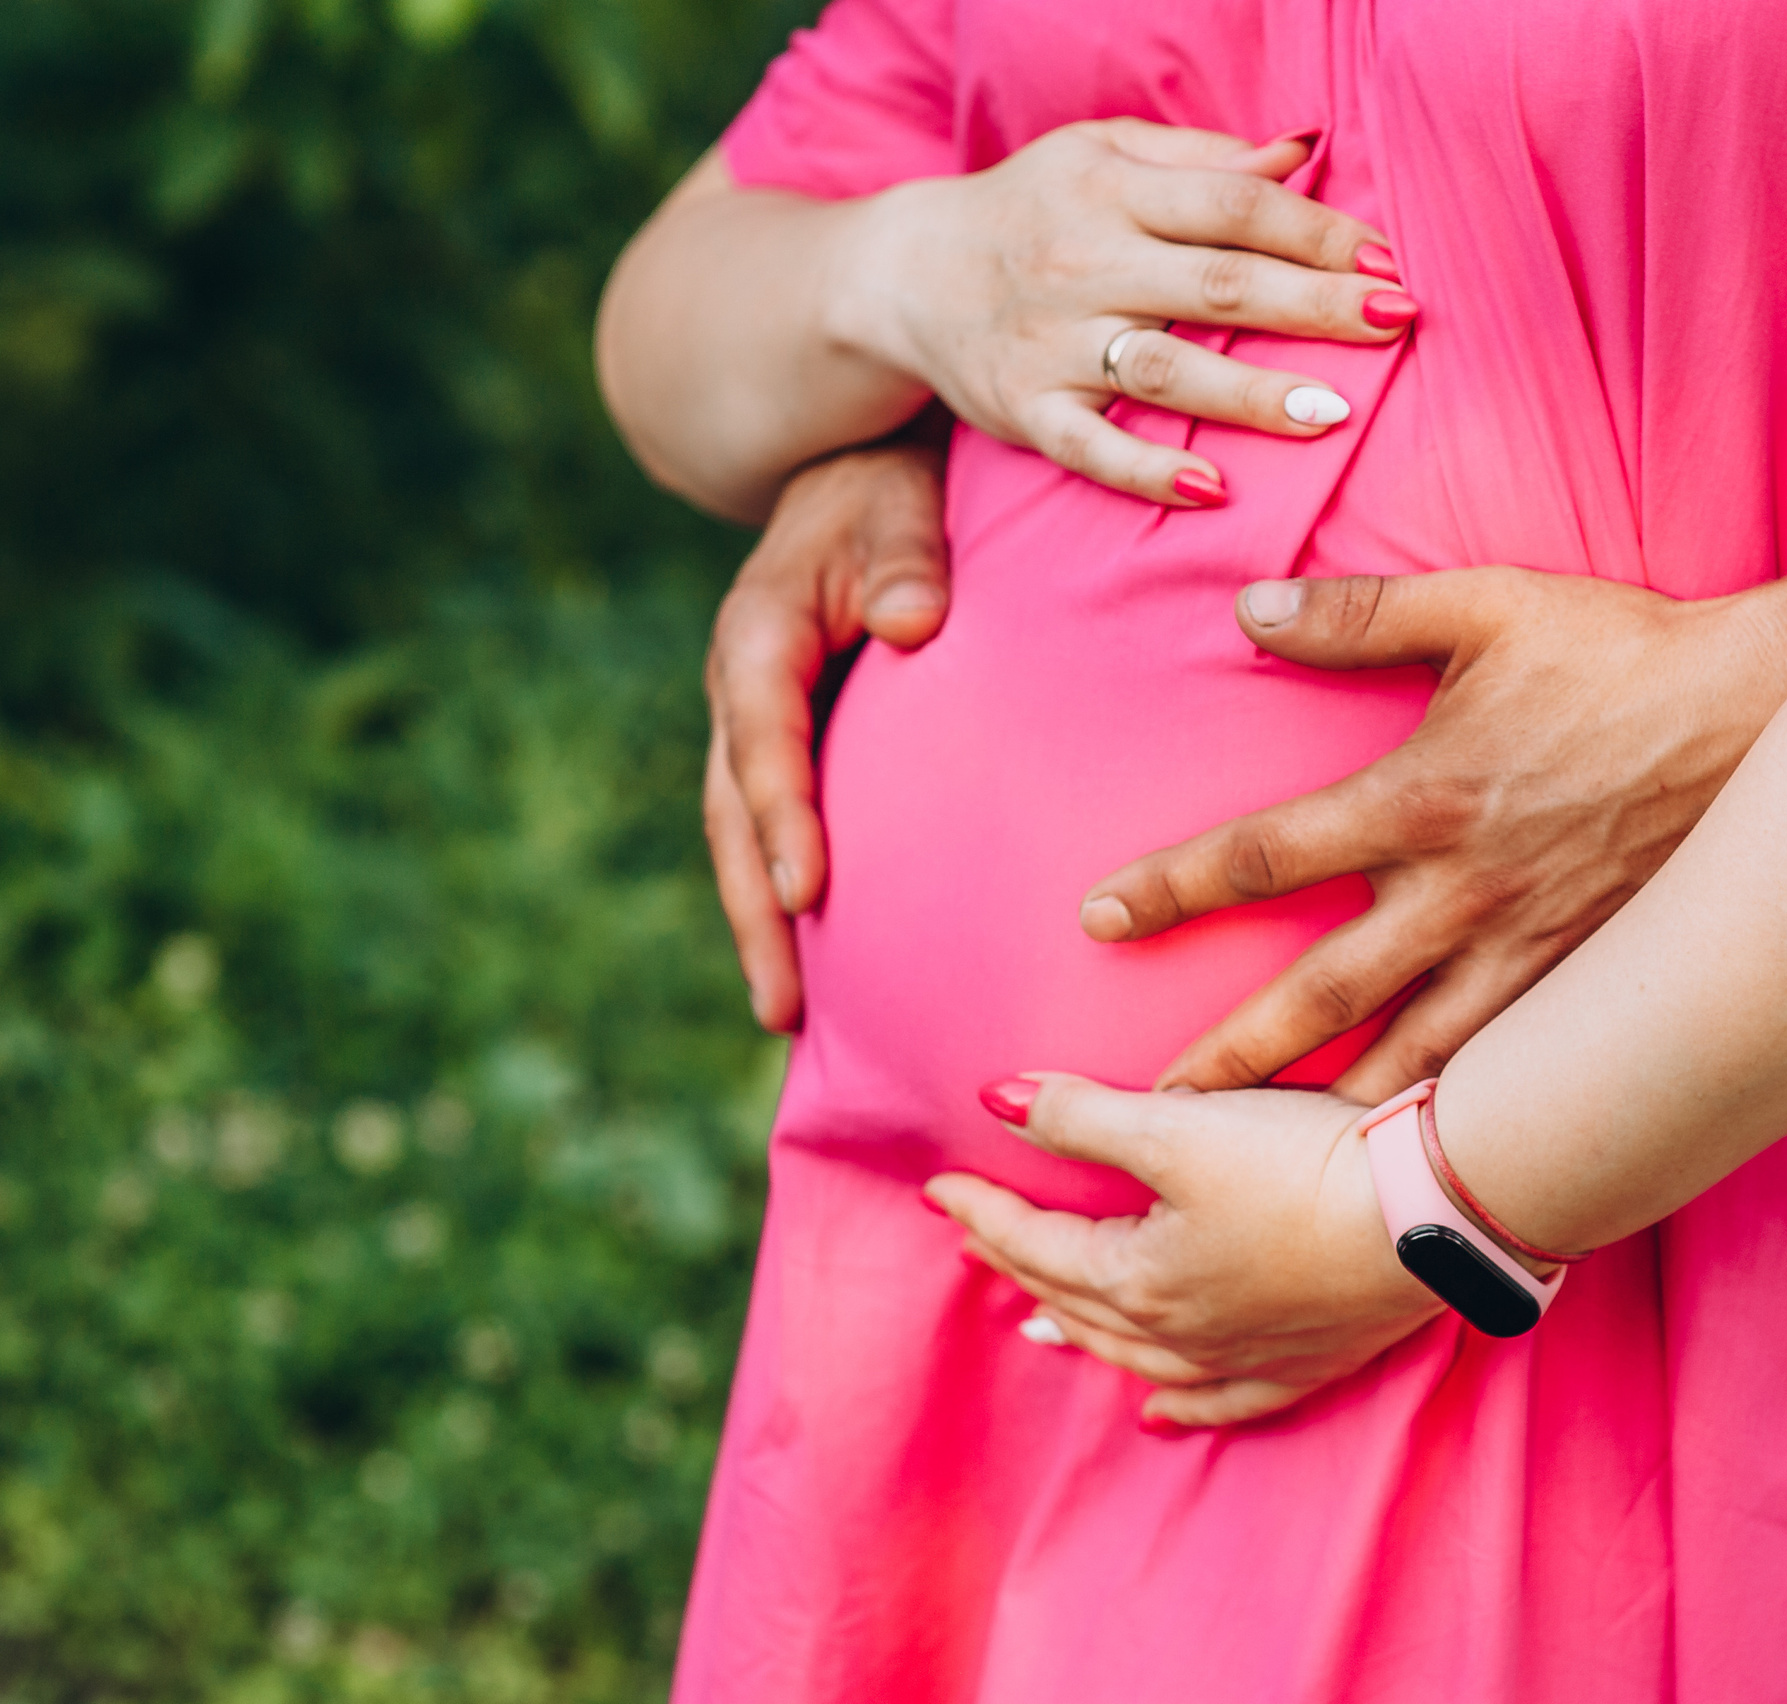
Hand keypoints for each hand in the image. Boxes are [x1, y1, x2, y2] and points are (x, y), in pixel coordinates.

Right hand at [705, 431, 951, 1031]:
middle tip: (781, 1007)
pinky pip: (774, 828)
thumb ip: (906, 559)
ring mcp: (754, 725)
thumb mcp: (899, 505)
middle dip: (755, 914)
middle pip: (733, 819)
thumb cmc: (890, 489)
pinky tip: (817, 964)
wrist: (862, 477)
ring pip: (742, 839)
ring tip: (785, 1017)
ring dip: (760, 927)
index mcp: (759, 637)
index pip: (765, 740)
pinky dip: (785, 896)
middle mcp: (742, 691)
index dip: (782, 818)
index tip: (808, 893)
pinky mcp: (786, 743)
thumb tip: (911, 624)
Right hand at [847, 119, 1414, 505]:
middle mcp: (1084, 263)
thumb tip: (1306, 150)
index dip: (1316, 233)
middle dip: (1313, 306)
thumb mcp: (1103, 153)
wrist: (902, 273)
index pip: (1233, 207)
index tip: (1387, 262)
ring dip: (1251, 396)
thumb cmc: (1033, 207)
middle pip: (1217, 285)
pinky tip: (1212, 489)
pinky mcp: (1024, 411)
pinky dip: (1148, 473)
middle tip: (1396, 324)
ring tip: (1332, 414)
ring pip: (1165, 371)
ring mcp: (1053, 343)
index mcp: (1113, 190)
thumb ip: (1204, 158)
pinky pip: (1091, 449)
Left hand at [924, 1075, 1441, 1427]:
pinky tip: (1159, 1415)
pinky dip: (1182, 1408)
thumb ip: (1082, 1116)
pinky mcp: (1306, 1361)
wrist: (1430, 1217)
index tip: (939, 1189)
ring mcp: (1244, 1355)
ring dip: (1081, 1335)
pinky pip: (1224, 1400)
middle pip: (1076, 1301)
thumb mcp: (1178, 1125)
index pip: (1037, 1243)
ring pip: (1137, 1357)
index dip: (984, 1212)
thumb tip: (997, 1102)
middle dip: (1020, 1267)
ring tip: (1039, 1323)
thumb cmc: (1303, 1166)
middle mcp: (1181, 1333)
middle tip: (978, 1241)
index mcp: (1139, 1277)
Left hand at [1077, 508, 1786, 1099]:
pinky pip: (1501, 1062)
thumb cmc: (1622, 656)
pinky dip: (1451, 1113)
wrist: (1765, 718)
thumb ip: (1360, 613)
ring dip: (1332, 1113)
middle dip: (1232, 1051)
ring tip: (1269, 1169)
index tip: (1100, 917)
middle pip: (1321, 991)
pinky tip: (1414, 1155)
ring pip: (1410, 1054)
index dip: (1175, 886)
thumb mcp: (1486, 605)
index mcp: (1419, 799)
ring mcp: (1523, 948)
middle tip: (1157, 1102)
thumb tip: (1250, 609)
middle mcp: (1459, 893)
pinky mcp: (1579, 976)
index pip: (1267, 853)